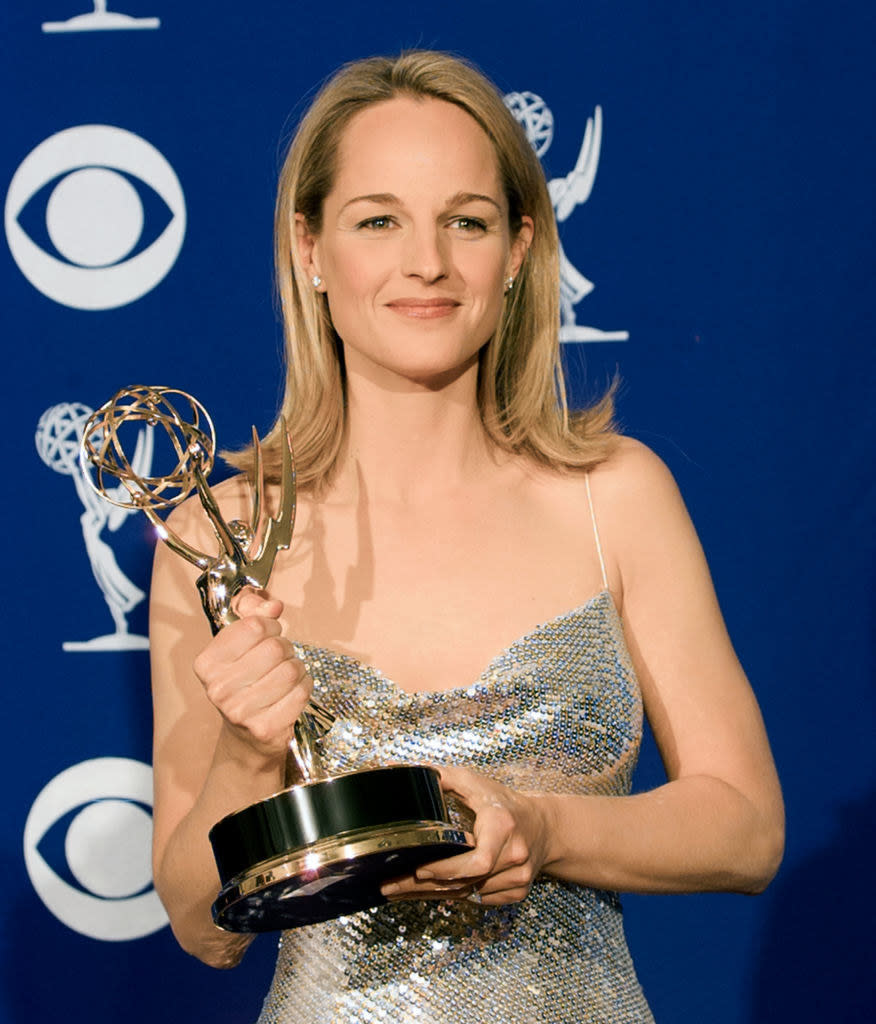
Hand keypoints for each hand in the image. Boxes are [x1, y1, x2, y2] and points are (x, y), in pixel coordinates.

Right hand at [192, 588, 311, 761]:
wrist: (245, 736)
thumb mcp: (239, 646)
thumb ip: (252, 615)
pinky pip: (301, 691)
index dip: (270, 626)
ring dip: (297, 668)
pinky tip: (291, 692)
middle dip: (285, 648)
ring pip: (291, 669)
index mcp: (207, 663)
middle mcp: (219, 688)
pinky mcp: (265, 728)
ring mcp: (240, 711)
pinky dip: (304, 687)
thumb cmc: (245, 684)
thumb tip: (272, 605)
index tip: (267, 636)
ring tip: (285, 676)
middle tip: (279, 659)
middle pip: (276, 647)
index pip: (254, 626)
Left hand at [381, 765, 551, 905]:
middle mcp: (514, 855)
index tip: (419, 870)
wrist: (544, 827)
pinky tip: (432, 891)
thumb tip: (397, 769)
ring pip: (469, 894)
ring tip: (402, 890)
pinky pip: (479, 900)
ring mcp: (518, 878)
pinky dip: (456, 895)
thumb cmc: (504, 802)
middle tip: (390, 887)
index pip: (477, 860)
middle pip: (465, 881)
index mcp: (502, 826)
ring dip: (435, 893)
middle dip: (423, 887)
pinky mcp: (517, 893)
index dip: (447, 869)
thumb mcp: (474, 783)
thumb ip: (439, 777)